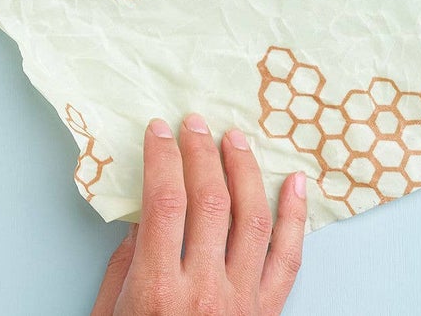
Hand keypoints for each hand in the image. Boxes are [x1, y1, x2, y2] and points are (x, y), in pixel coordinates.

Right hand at [89, 116, 306, 315]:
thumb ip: (125, 266)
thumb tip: (143, 215)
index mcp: (159, 290)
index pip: (166, 203)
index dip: (164, 159)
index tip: (159, 130)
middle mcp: (205, 290)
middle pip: (210, 202)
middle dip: (201, 154)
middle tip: (195, 123)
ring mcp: (242, 301)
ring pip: (253, 219)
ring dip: (245, 171)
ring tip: (236, 139)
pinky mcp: (267, 312)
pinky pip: (289, 257)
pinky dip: (295, 216)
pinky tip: (294, 183)